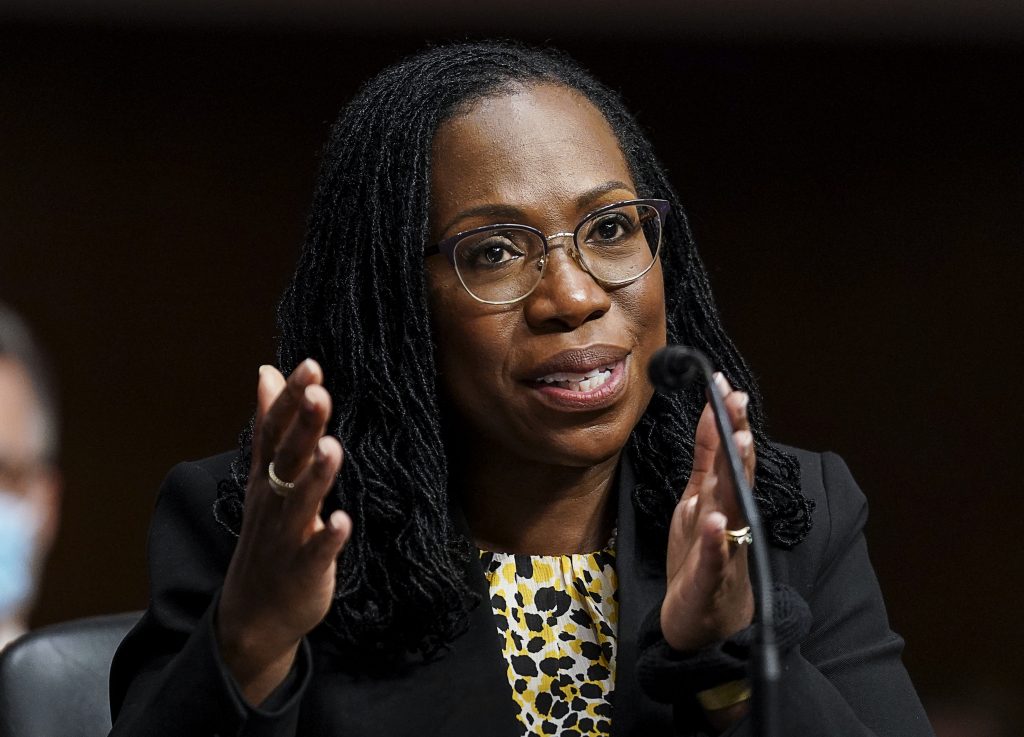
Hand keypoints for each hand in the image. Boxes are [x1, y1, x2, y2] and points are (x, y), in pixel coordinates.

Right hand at [216, 359, 350, 703]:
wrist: (253, 613)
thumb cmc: (268, 534)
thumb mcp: (264, 477)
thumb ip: (271, 424)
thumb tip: (267, 372)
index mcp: (267, 477)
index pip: (275, 430)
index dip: (291, 399)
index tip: (310, 366)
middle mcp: (274, 501)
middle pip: (287, 458)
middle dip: (303, 426)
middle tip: (318, 392)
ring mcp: (287, 536)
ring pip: (300, 501)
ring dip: (316, 476)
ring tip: (332, 448)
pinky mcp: (303, 571)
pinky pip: (316, 553)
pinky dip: (328, 538)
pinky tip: (342, 521)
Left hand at [661, 372, 755, 652]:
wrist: (704, 626)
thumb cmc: (703, 560)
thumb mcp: (699, 502)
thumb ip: (707, 461)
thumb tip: (712, 413)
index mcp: (721, 502)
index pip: (728, 455)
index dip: (727, 420)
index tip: (726, 384)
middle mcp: (728, 521)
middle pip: (736, 475)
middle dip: (738, 439)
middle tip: (739, 403)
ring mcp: (724, 551)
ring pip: (732, 510)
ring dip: (736, 479)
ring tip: (739, 444)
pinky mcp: (710, 582)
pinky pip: (714, 560)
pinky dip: (716, 542)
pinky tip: (715, 522)